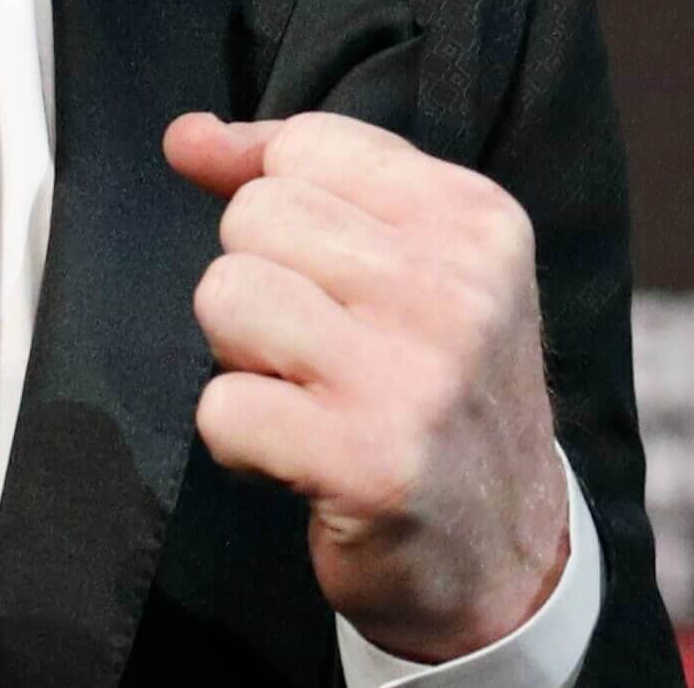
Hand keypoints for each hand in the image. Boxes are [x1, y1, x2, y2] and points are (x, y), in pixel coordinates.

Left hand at [163, 111, 568, 663]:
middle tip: (319, 351)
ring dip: (240, 358)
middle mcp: (456, 288)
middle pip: (255, 216)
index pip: (307, 146)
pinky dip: (238, 440)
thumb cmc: (438, 393)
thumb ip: (298, 183)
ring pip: (227, 296)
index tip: (320, 274)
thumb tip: (186, 137)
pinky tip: (297, 456)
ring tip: (304, 395)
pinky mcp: (368, 462)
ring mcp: (414, 376)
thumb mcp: (411, 266)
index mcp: (474, 220)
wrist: (508, 555)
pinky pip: (222, 406)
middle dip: (260, 285)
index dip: (279, 210)